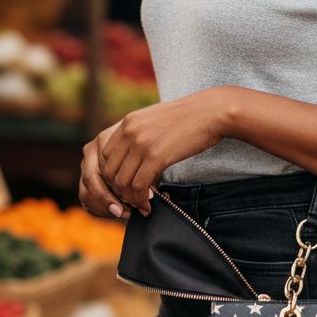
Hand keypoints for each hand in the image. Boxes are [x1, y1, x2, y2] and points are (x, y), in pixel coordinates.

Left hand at [79, 89, 229, 218]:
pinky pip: (139, 186)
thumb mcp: (156, 120)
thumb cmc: (190, 118)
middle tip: (133, 200)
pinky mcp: (156, 156)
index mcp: (128, 123)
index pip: (105, 156)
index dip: (114, 175)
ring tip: (142, 204)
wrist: (211, 112)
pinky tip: (150, 204)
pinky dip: (141, 199)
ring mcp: (141, 144)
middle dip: (119, 190)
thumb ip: (142, 134)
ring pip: (122, 182)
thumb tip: (137, 155)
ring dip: (130, 198)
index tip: (127, 185)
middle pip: (109, 171)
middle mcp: (129, 132)